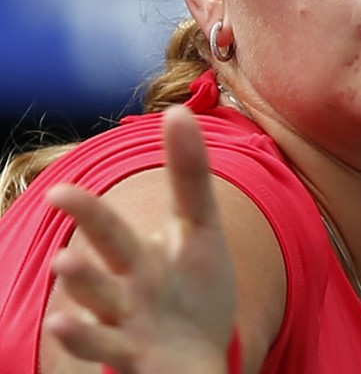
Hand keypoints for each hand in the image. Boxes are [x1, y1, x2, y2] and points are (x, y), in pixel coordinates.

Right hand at [44, 105, 236, 372]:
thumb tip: (177, 109)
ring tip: (61, 262)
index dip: (117, 192)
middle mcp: (126, 282)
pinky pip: (104, 350)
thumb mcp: (201, 234)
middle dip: (89, 221)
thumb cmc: (194, 290)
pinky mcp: (132, 359)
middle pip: (110, 247)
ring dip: (82, 283)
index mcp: (141, 252)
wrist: (193, 360)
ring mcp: (127, 321)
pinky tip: (63, 325)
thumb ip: (190, 178)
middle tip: (61, 193)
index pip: (132, 212)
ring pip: (100, 299)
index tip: (107, 156)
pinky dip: (83, 339)